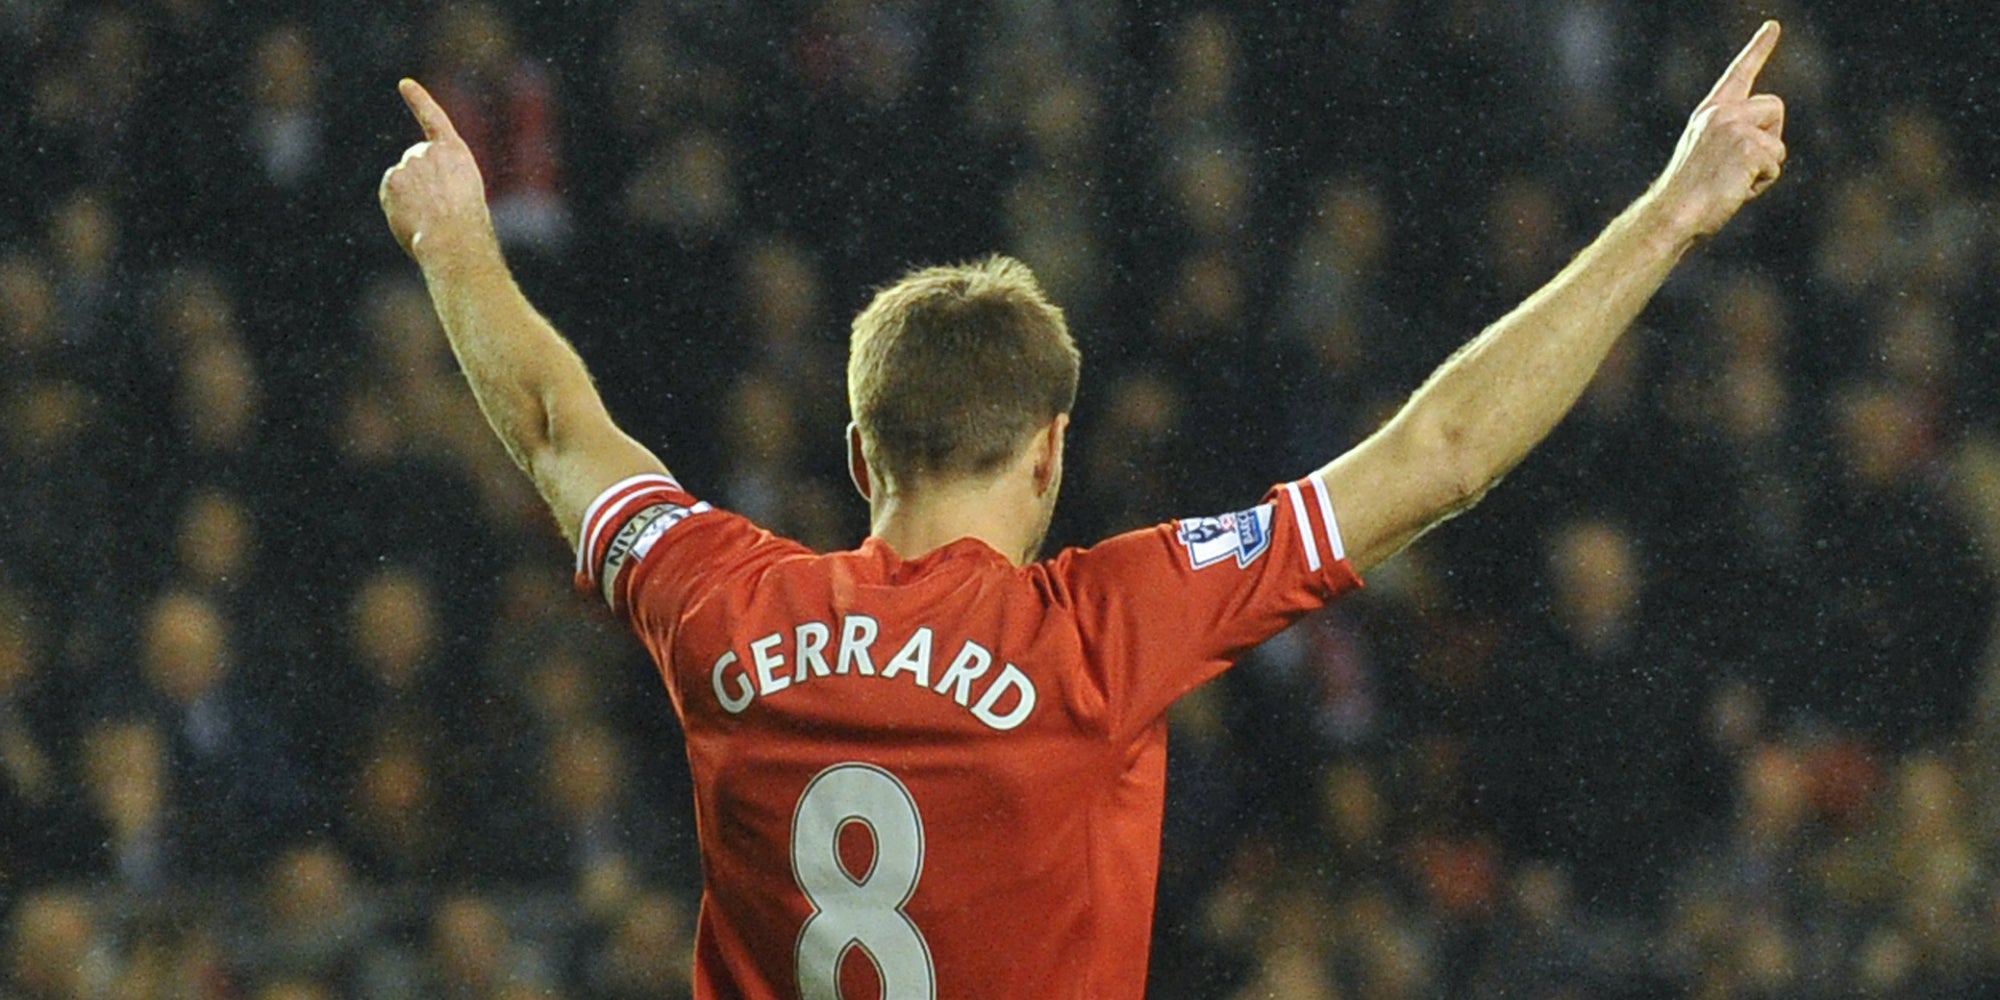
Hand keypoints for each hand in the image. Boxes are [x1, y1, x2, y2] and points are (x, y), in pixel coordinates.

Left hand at [378, 79, 498, 268]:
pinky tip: (413, 216)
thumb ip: (441, 183)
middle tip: (437, 208)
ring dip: (409, 197)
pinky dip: (396, 206)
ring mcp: (410, 162)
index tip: (404, 84)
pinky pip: (390, 193)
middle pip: (415, 163)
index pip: (434, 119)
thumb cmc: (465, 227)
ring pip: (402, 180)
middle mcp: (431, 150)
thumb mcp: (463, 196)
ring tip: (429, 216)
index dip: (418, 100)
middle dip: (419, 182)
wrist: (454, 237)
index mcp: (456, 153)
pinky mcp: (393, 177)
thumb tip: (414, 194)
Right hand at [1651, 21, 1787, 239]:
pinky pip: (1775, 165)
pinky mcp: (1749, 147)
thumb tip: (1767, 150)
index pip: (1739, 73)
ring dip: (1765, 165)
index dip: (1758, 49)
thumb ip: (1733, 137)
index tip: (1774, 26)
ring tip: (1733, 181)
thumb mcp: (1707, 154)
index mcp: (1710, 112)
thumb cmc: (1688, 196)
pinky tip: (1734, 190)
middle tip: (1740, 165)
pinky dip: (1761, 184)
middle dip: (1770, 137)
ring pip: (1778, 142)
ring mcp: (1735, 127)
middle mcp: (1722, 113)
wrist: (1673, 213)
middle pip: (1775, 108)